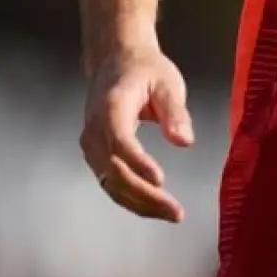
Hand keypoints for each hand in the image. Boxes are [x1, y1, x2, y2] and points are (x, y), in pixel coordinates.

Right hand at [80, 44, 193, 221]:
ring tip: (171, 214)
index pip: (120, 141)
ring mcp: (91, 146)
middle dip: (145, 195)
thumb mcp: (167, 82)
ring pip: (111, 184)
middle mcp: (94, 130)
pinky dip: (132, 198)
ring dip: (139, 203)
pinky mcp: (97, 156)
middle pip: (115, 171)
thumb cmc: (145, 70)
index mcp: (110, 107)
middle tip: (176, 211)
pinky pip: (111, 183)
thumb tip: (184, 141)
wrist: (116, 62)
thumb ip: (175, 112)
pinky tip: (155, 207)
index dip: (138, 163)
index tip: (161, 181)